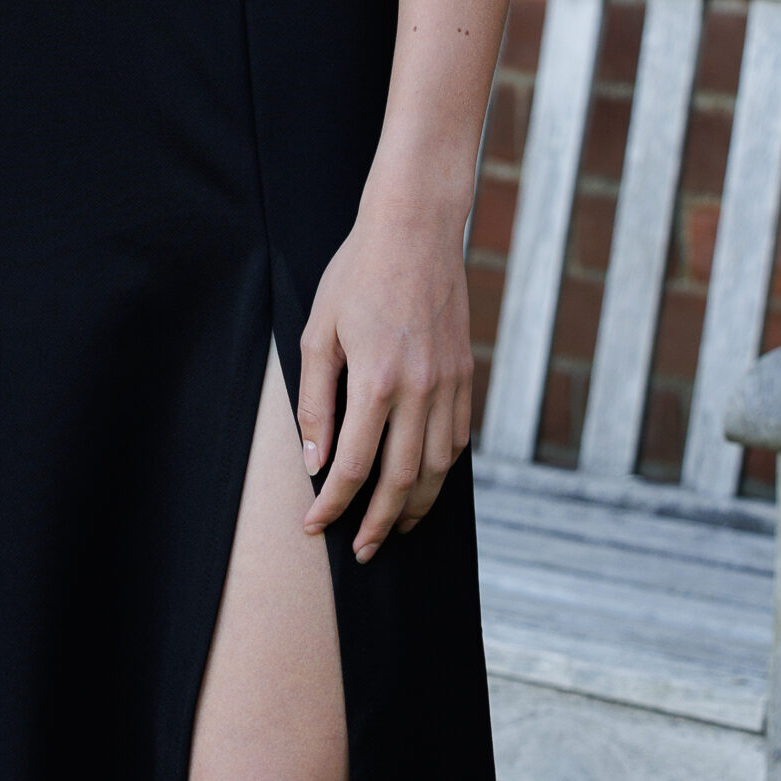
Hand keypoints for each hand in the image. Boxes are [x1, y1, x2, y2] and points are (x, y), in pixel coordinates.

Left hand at [297, 188, 472, 563]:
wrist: (415, 231)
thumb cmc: (357, 274)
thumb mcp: (319, 331)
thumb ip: (316, 399)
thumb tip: (313, 460)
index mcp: (377, 381)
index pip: (353, 465)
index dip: (333, 504)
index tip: (315, 526)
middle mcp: (421, 390)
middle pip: (404, 481)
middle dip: (379, 523)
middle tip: (361, 549)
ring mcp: (450, 384)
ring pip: (440, 468)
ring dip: (418, 507)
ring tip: (395, 528)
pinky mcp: (467, 374)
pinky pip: (459, 438)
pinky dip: (443, 471)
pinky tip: (426, 482)